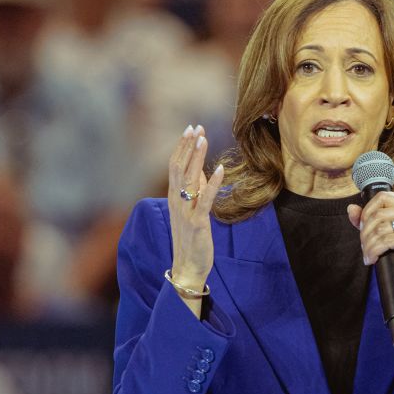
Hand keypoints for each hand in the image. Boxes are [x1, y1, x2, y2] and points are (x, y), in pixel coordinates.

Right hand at [168, 125, 224, 316]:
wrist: (187, 267)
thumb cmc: (190, 238)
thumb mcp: (192, 210)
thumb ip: (196, 190)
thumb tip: (202, 170)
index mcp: (173, 197)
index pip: (174, 165)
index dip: (182, 146)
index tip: (191, 128)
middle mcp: (176, 201)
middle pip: (178, 167)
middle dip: (187, 146)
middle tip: (195, 127)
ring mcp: (185, 211)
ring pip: (188, 179)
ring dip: (196, 157)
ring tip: (203, 138)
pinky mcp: (197, 222)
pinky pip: (205, 199)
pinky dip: (212, 183)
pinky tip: (219, 169)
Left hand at [347, 191, 393, 316]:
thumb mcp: (380, 231)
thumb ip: (365, 218)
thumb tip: (351, 208)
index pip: (382, 197)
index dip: (367, 211)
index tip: (361, 227)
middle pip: (378, 214)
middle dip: (365, 232)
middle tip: (363, 246)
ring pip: (380, 229)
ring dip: (368, 244)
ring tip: (367, 254)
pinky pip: (386, 241)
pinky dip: (374, 251)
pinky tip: (372, 259)